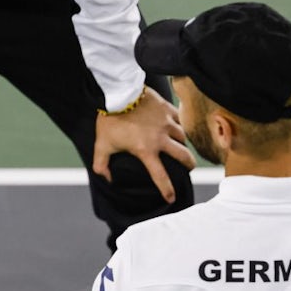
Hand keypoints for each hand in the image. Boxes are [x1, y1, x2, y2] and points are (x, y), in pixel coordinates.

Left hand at [92, 86, 195, 202]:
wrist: (117, 92)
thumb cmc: (109, 119)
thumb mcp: (102, 144)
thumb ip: (101, 164)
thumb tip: (106, 179)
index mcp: (145, 150)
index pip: (160, 175)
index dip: (167, 189)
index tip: (171, 198)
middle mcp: (160, 139)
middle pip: (183, 156)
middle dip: (189, 165)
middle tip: (189, 168)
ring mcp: (166, 122)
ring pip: (182, 136)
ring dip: (182, 142)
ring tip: (180, 144)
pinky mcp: (166, 108)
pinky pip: (179, 118)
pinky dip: (178, 123)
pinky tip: (176, 124)